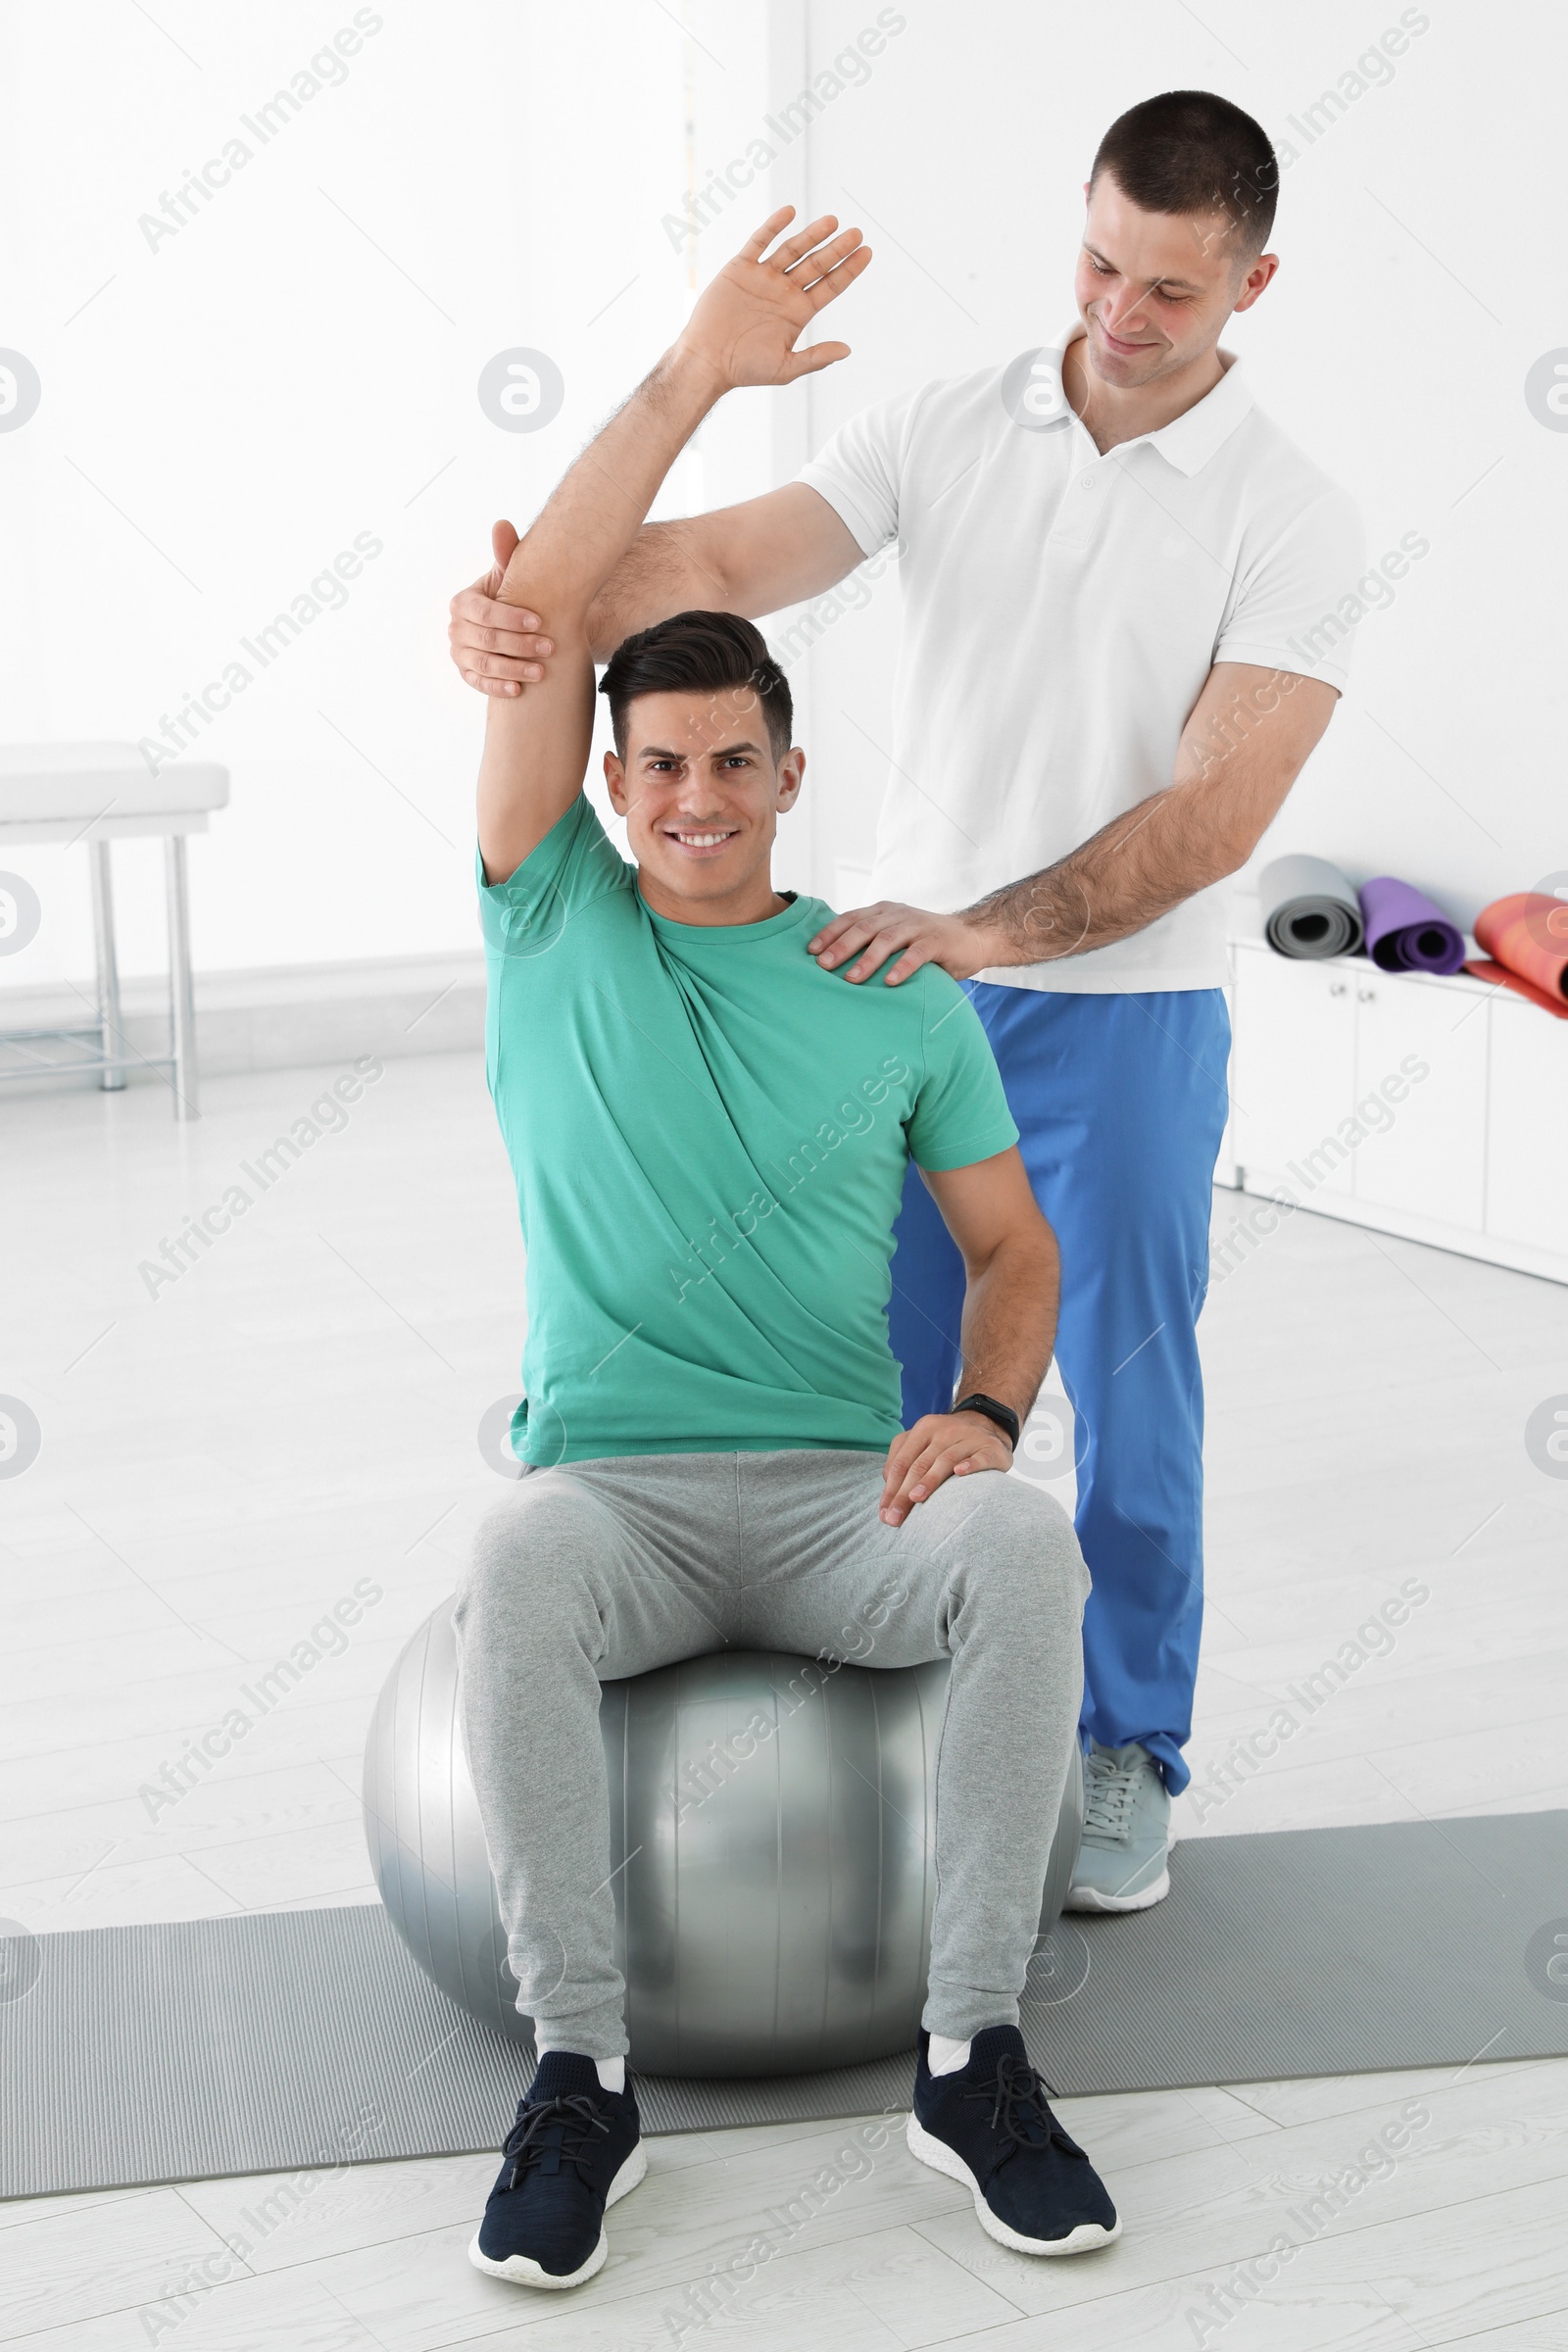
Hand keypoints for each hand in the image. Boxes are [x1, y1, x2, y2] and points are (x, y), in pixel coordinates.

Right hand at [448, 519, 556, 698]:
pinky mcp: (466, 673)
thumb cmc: (512, 595)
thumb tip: (502, 524)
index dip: (510, 618)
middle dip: (519, 645)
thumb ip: (506, 553)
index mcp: (462, 602)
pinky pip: (479, 683)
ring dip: (513, 669)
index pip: (484, 612)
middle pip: (486, 640)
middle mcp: (455, 628)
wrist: (511, 624)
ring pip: (483, 664)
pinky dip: (497, 687)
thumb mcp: (509, 575)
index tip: (539, 621)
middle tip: (549, 647)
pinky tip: (519, 691)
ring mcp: (459, 653)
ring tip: (541, 672)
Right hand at [674, 206, 871, 394]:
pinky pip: (759, 242)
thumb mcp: (786, 368)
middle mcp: (785, 291)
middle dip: (836, 249)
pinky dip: (773, 227)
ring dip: (812, 235)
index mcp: (799, 311)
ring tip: (833, 221)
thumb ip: (816, 357)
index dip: (849, 269)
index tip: (866, 253)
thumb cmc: (745, 368)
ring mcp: (764, 277)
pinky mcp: (741, 268)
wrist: (708, 360)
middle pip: (817, 264)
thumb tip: (847, 350)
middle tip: (856, 233)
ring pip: (792, 249)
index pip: (830, 285)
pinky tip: (789, 213)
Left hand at [808, 900, 999, 985]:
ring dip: (867, 959)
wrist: (972, 937)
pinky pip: (917, 953)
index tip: (810, 951)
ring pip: (887, 939)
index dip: (830, 933)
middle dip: (841, 947)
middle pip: (864, 928)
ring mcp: (918, 926)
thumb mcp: (896, 937)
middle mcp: (898, 915)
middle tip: (823, 966)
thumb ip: (873, 944)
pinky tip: (890, 981)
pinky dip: (902, 967)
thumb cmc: (926, 943)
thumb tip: (835, 967)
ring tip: (851, 979)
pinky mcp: (937, 941)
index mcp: (884, 912)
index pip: (851, 918)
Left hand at [880, 1411, 1012, 1526]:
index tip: (885, 1514)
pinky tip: (960, 1473)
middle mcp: (944, 1431)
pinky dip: (970, 1465)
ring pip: (946, 1460)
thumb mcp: (923, 1445)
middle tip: (895, 1517)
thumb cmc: (948, 1444)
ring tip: (916, 1498)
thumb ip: (903, 1463)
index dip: (891, 1489)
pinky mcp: (990, 1447)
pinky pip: (979, 1457)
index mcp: (923, 1430)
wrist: (988, 1424)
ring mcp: (968, 1437)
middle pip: (919, 1465)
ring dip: (930, 1480)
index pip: (902, 1462)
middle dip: (904, 1493)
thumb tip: (887, 1494)